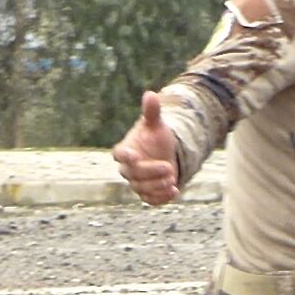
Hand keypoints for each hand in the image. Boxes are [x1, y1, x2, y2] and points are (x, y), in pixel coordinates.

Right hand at [113, 90, 181, 204]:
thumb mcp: (156, 125)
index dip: (125, 156)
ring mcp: (136, 183)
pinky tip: (175, 191)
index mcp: (125, 150)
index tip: (135, 156)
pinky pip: (149, 200)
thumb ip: (152, 112)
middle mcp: (127, 169)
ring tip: (173, 179)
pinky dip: (161, 198)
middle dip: (150, 172)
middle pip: (133, 174)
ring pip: (141, 189)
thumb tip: (151, 94)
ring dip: (157, 186)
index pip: (119, 155)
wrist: (164, 155)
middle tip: (169, 168)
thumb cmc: (155, 138)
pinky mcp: (146, 194)